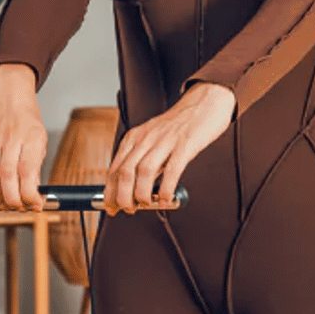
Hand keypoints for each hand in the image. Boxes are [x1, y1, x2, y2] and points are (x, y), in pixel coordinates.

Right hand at [0, 64, 48, 209]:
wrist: (5, 90)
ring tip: (3, 207)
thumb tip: (33, 193)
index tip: (35, 205)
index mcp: (31, 136)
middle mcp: (10, 136)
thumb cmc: (25, 117)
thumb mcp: (39, 137)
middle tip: (18, 208)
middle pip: (8, 173)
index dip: (30, 192)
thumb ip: (35, 164)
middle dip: (12, 198)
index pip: (28, 169)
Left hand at [102, 81, 235, 213]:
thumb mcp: (153, 139)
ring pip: (143, 171)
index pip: (114, 168)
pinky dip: (166, 188)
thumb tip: (135, 189)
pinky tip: (166, 198)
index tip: (111, 206)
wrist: (204, 103)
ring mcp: (165, 140)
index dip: (110, 191)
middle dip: (122, 196)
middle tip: (128, 209)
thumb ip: (143, 160)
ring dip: (141, 194)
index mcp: (135, 137)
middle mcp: (146, 138)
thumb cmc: (179, 125)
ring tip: (146, 204)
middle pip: (125, 171)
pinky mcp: (185, 144)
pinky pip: (172, 170)